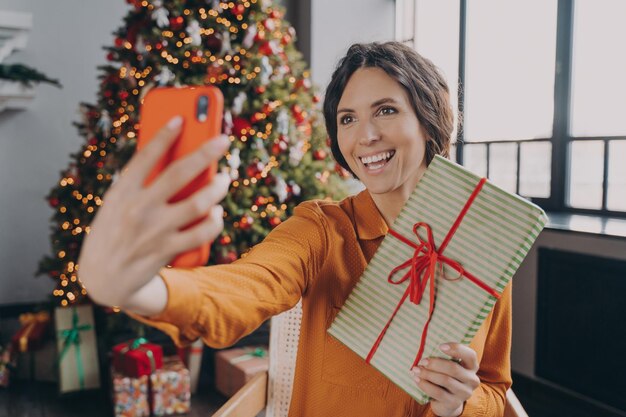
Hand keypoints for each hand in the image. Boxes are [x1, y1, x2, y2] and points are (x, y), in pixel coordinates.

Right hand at [77, 116, 230, 307]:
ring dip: (217, 187)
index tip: (181, 118)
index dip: (164, 135)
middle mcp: (137, 209)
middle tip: (223, 140)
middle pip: (179, 174)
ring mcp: (154, 231)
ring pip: (198, 203)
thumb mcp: (116, 204)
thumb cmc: (114, 232)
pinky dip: (215, 221)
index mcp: (121, 193)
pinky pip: (202, 232)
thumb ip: (140, 184)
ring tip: (224, 178)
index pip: (145, 156)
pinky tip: (218, 212)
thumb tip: (178, 158)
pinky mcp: (167, 251)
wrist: (104, 280)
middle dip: (205, 153)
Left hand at [410, 343, 479, 416]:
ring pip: (445, 380)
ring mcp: (464, 393)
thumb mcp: (447, 366)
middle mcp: (472, 380)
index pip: (470, 355)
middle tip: (422, 361)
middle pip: (454, 368)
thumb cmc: (445, 376)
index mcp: (471, 366)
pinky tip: (416, 379)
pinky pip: (438, 392)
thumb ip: (442, 357)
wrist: (446, 401)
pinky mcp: (454, 403)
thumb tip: (424, 347)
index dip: (456, 349)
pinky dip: (425, 384)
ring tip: (415, 370)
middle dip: (435, 364)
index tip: (440, 346)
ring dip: (428, 374)